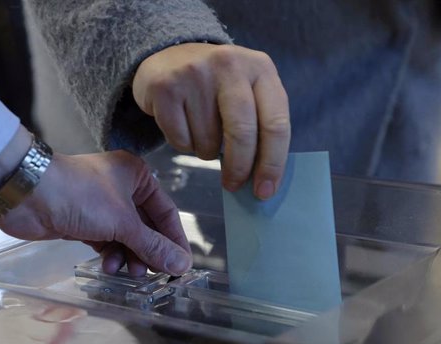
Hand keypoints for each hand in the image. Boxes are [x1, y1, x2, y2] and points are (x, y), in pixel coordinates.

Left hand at [0, 149, 191, 275]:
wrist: (27, 193)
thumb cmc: (79, 194)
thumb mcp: (123, 222)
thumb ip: (153, 245)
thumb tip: (182, 264)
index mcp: (137, 177)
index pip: (166, 212)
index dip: (174, 240)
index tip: (182, 264)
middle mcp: (122, 188)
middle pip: (146, 227)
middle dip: (149, 251)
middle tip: (155, 274)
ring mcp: (101, 206)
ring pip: (126, 237)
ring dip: (130, 256)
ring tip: (131, 273)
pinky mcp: (83, 221)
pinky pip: (106, 241)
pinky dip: (110, 254)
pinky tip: (109, 266)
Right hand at [133, 43, 290, 199]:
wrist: (171, 56)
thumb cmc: (218, 86)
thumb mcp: (248, 93)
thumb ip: (260, 128)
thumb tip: (262, 181)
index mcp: (261, 69)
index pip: (275, 124)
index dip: (272, 163)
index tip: (265, 190)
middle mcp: (229, 65)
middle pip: (242, 133)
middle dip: (239, 167)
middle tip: (234, 184)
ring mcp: (195, 74)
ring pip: (207, 140)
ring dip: (206, 151)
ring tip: (203, 133)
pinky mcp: (165, 87)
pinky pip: (180, 139)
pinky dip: (183, 144)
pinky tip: (183, 125)